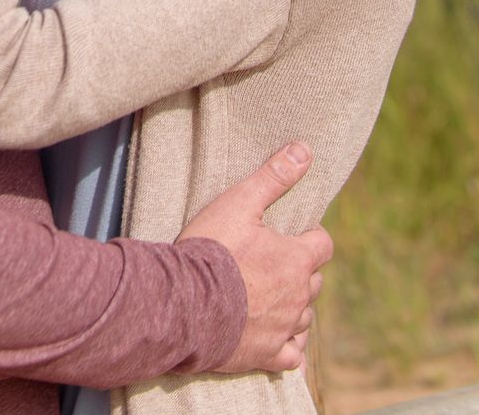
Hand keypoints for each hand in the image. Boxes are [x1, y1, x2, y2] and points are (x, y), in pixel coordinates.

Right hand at [178, 143, 331, 374]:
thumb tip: (305, 149)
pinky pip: (292, 354)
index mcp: (296, 259)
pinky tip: (275, 333)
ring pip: (305, 316)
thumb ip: (274, 177)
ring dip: (294, 305)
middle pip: (314, 280)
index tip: (292, 233)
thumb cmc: (211, 250)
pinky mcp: (268, 355)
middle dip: (300, 270)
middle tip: (272, 261)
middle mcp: (298, 296)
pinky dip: (288, 344)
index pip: (323, 245)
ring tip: (268, 294)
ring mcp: (285, 329)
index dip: (310, 236)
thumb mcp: (239, 202)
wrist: (182, 303)